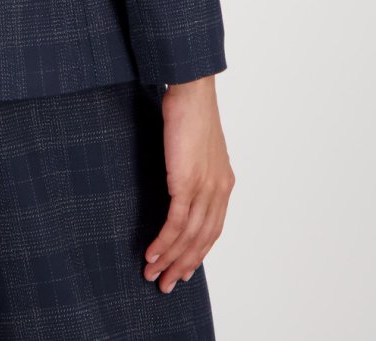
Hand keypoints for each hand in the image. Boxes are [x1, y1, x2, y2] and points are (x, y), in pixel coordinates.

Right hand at [144, 76, 234, 292]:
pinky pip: (176, 222)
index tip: (185, 269)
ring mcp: (205, 188)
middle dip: (184, 265)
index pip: (213, 228)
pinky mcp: (187, 182)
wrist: (191, 91)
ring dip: (170, 259)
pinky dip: (164, 242)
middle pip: (203, 240)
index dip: (199, 252)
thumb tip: (179, 181)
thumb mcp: (195, 147)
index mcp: (223, 182)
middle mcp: (218, 190)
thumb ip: (193, 169)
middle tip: (167, 284)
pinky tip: (152, 253)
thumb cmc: (189, 111)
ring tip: (153, 274)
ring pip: (189, 236)